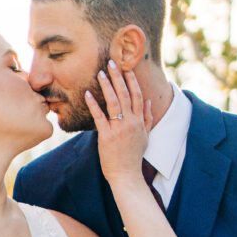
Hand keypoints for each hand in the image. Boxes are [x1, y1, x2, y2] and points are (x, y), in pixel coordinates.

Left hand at [84, 61, 151, 186]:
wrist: (127, 174)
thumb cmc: (134, 156)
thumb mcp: (145, 136)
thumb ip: (147, 117)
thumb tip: (148, 101)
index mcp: (139, 121)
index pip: (137, 95)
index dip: (132, 80)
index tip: (126, 67)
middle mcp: (131, 122)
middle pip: (125, 94)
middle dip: (119, 77)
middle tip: (112, 62)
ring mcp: (119, 129)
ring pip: (114, 102)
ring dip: (107, 85)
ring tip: (100, 73)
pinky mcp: (107, 136)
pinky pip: (99, 116)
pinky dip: (94, 104)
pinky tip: (88, 94)